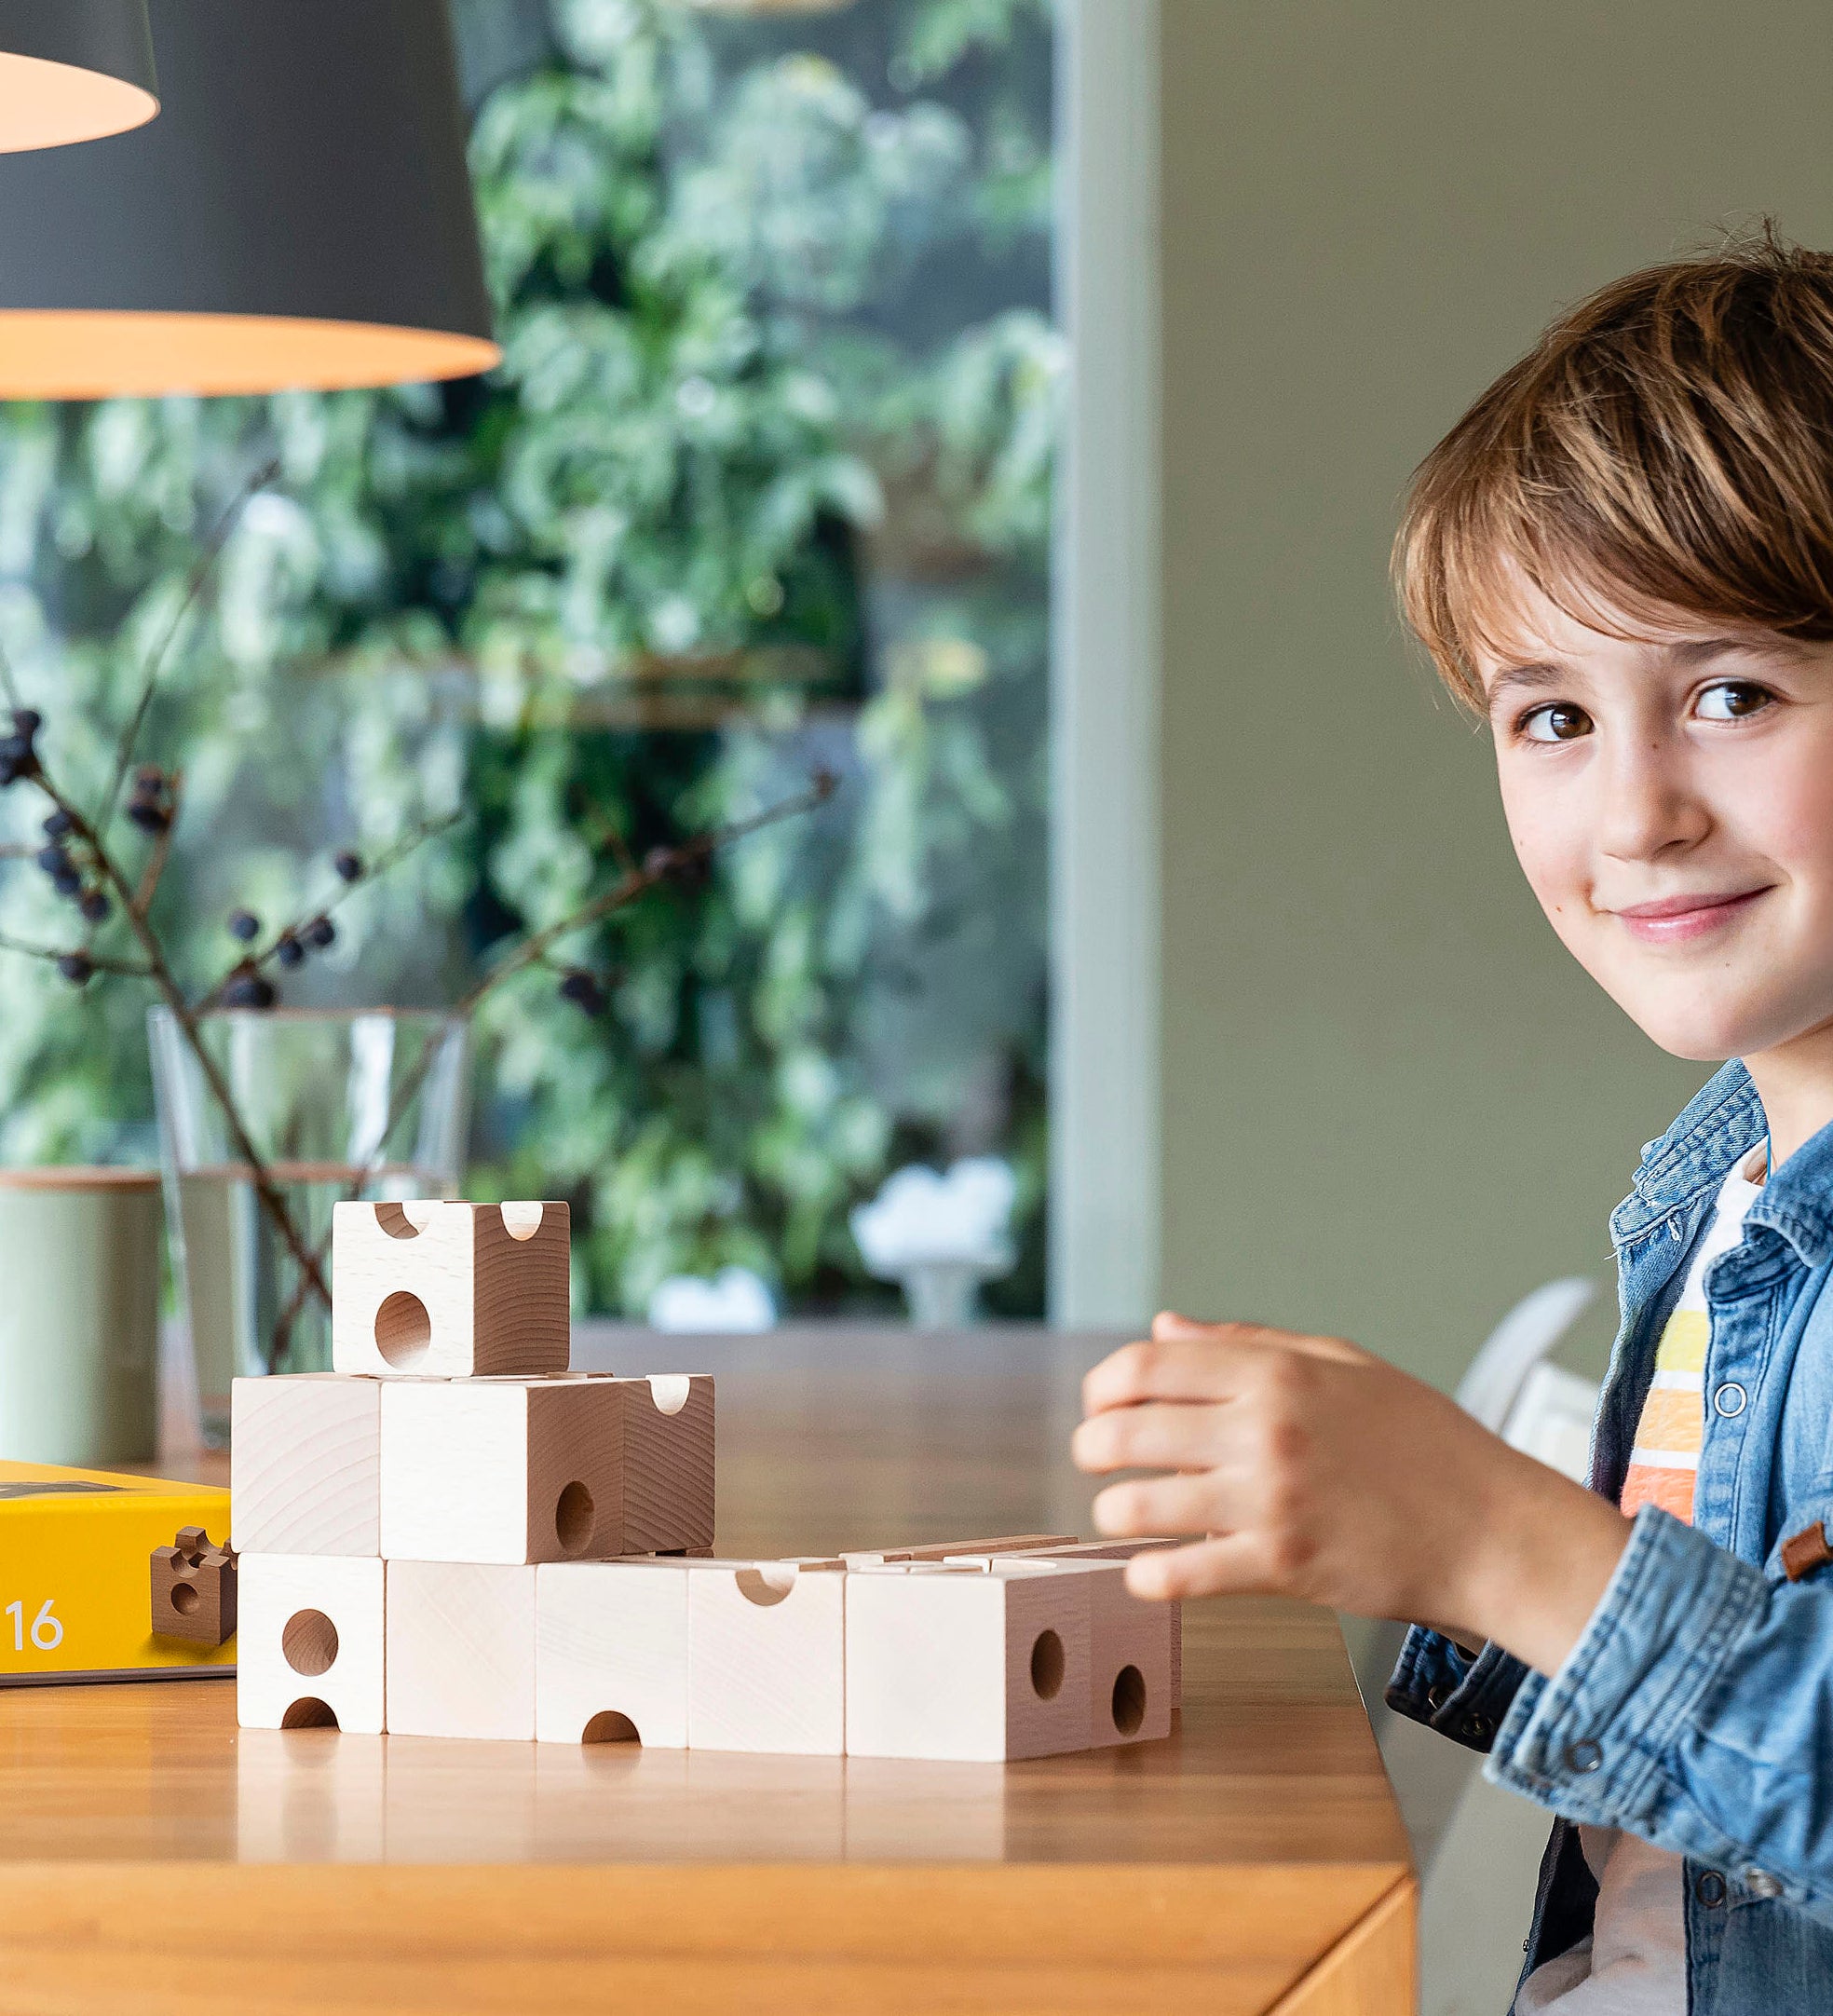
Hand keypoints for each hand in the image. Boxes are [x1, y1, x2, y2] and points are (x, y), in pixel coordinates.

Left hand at [1072, 1312, 1632, 1676]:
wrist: (1492, 1529)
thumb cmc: (1423, 1442)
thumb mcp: (1342, 1365)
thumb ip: (1247, 1343)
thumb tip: (1164, 1327)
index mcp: (1276, 1372)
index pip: (1147, 1366)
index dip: (1103, 1386)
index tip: (1098, 1404)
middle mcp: (1265, 1428)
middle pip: (1128, 1429)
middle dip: (1091, 1445)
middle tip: (1092, 1458)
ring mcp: (1271, 1499)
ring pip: (1141, 1503)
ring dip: (1113, 1510)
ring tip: (1118, 1513)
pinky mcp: (1284, 1565)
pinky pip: (1185, 1573)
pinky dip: (1148, 1576)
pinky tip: (1143, 1574)